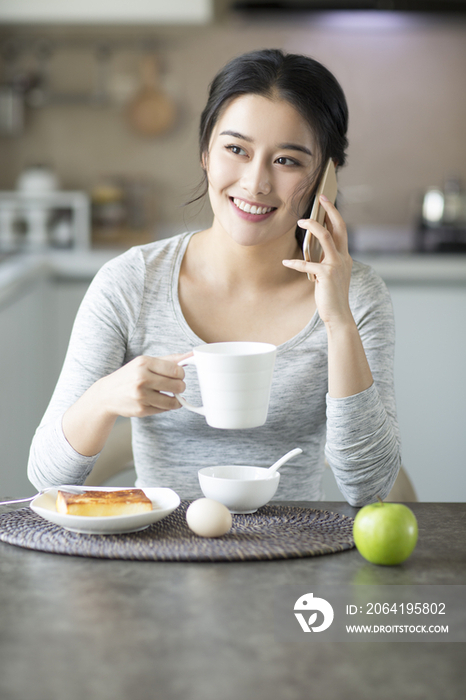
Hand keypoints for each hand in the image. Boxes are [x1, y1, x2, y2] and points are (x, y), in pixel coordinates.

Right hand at [97, 352, 190, 418]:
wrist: (106, 394)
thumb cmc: (130, 376)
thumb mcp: (145, 362)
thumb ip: (169, 359)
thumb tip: (190, 355)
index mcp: (144, 363)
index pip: (177, 370)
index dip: (181, 374)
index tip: (178, 375)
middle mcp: (142, 379)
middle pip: (178, 386)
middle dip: (180, 387)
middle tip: (174, 386)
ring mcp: (141, 396)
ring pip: (173, 401)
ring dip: (175, 399)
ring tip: (169, 395)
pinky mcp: (142, 409)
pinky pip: (164, 410)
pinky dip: (165, 406)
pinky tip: (158, 401)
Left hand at [282, 195, 352, 326]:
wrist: (338, 314)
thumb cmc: (331, 295)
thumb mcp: (331, 274)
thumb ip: (326, 260)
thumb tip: (314, 249)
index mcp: (345, 257)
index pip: (342, 230)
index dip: (334, 214)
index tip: (326, 201)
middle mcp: (344, 258)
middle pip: (339, 227)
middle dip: (330, 210)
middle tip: (320, 198)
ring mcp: (336, 265)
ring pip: (326, 237)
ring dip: (313, 226)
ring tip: (301, 221)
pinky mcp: (326, 275)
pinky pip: (308, 264)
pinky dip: (296, 263)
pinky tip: (286, 262)